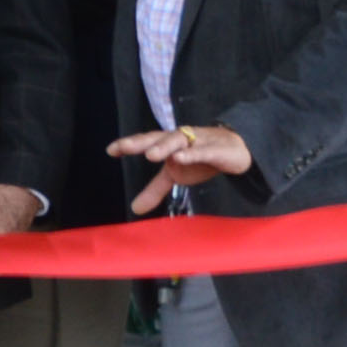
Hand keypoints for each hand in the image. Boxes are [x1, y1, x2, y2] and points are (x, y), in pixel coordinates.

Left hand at [112, 123, 250, 214]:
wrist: (236, 150)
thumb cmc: (199, 159)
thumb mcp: (175, 175)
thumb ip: (154, 190)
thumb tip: (134, 209)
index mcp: (167, 144)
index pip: (146, 142)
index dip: (129, 144)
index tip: (110, 150)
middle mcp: (179, 139)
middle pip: (157, 137)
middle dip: (141, 141)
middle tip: (123, 147)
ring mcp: (197, 142)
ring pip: (178, 140)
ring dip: (164, 146)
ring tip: (150, 155)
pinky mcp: (215, 150)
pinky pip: (202, 151)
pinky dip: (192, 154)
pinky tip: (181, 158)